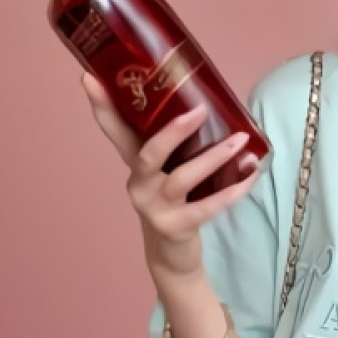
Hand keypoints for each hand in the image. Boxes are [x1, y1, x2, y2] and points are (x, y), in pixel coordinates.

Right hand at [81, 73, 260, 279]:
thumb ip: (172, 150)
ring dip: (214, 158)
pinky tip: (248, 179)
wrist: (172, 259)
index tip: (89, 78)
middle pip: (149, 153)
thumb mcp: (165, 176)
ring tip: (239, 141)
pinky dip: (230, 193)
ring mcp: (155, 209)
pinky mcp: (176, 228)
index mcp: (135, 167)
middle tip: (200, 110)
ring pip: (182, 178)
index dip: (102, 107)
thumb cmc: (174, 207)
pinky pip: (206, 207)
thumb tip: (203, 109)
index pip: (115, 132)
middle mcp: (139, 185)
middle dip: (174, 130)